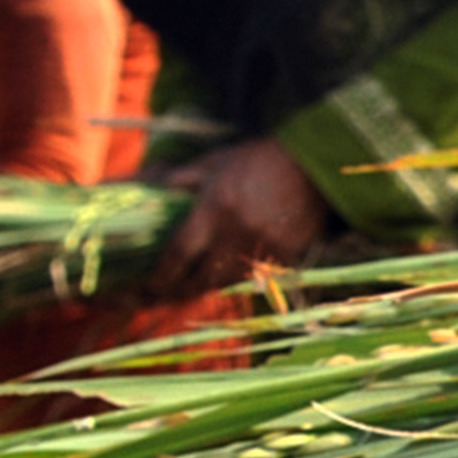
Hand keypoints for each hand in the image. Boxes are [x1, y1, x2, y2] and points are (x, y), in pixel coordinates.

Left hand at [145, 138, 331, 300]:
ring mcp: (261, 248)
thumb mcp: (216, 161)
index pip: (178, 254)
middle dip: (176, 293)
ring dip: (203, 289)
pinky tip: (222, 278)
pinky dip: (234, 279)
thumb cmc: (259, 159)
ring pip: (224, 283)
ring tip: (187, 291)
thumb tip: (154, 185)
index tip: (146, 287)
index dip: (159, 277)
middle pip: (199, 280)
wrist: (311, 165)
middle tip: (160, 298)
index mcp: (213, 209)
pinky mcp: (283, 256)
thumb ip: (184, 177)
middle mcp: (234, 233)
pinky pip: (252, 277)